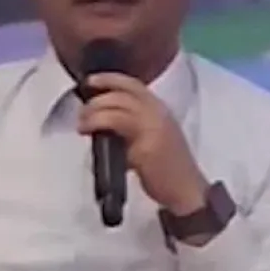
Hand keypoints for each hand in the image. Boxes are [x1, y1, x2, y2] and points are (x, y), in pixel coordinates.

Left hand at [78, 73, 207, 214]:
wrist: (187, 191)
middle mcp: (158, 113)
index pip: (133, 85)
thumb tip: (103, 124)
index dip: (110, 79)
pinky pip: (118, 127)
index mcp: (160, 110)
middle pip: (123, 93)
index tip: (91, 81)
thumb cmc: (168, 169)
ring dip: (95, 113)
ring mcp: (153, 128)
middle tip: (82, 111)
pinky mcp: (146, 145)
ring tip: (83, 124)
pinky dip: (100, 125)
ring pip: (118, 107)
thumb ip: (133, 127)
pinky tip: (91, 134)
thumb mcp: (153, 139)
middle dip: (98, 98)